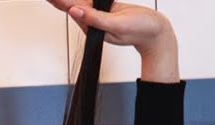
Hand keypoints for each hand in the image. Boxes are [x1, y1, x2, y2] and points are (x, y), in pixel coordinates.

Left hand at [46, 0, 172, 54]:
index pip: (71, 10)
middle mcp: (92, 21)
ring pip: (81, 1)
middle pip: (72, 5)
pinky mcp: (106, 9)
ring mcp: (99, 15)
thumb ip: (95, 19)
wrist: (155, 32)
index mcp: (91, 26)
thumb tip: (74, 11)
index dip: (60, 1)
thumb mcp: (116, 25)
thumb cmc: (139, 30)